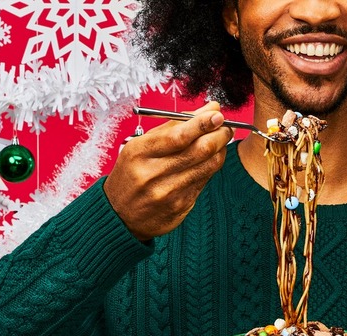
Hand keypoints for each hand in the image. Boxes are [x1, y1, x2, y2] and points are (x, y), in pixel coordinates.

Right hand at [104, 101, 234, 240]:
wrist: (120, 215)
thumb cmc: (132, 174)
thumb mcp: (142, 146)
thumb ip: (174, 126)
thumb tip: (209, 109)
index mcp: (139, 153)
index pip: (179, 136)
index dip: (203, 123)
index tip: (218, 114)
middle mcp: (153, 174)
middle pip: (200, 150)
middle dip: (219, 135)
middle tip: (226, 127)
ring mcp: (168, 193)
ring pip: (208, 166)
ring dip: (220, 150)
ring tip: (222, 139)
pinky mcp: (180, 206)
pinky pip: (204, 181)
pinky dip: (212, 166)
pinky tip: (211, 158)